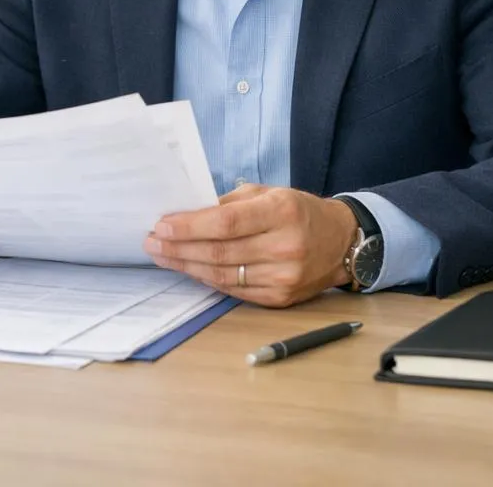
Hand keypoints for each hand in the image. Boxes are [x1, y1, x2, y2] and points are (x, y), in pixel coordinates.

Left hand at [144, 184, 357, 306]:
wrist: (341, 242)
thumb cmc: (298, 211)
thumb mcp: (268, 194)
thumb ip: (229, 205)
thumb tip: (184, 215)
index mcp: (282, 212)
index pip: (226, 223)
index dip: (189, 227)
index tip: (161, 226)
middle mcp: (285, 247)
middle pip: (219, 252)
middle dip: (179, 248)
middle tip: (152, 243)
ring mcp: (284, 277)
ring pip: (222, 275)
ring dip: (187, 266)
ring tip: (163, 256)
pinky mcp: (281, 298)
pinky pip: (234, 290)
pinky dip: (207, 280)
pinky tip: (190, 269)